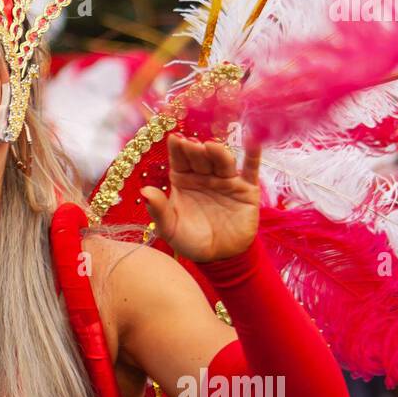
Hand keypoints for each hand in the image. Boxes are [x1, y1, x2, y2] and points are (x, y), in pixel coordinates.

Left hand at [140, 134, 260, 262]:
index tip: (174, 138)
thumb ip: (158, 210)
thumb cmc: (190, 240)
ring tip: (210, 147)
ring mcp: (226, 180)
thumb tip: (144, 191)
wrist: (219, 258)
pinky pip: (251, 170)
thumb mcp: (169, 227)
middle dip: (195, 149)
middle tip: (191, 144)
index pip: (180, 159)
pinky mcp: (247, 189)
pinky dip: (253, 155)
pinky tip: (253, 141)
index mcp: (183, 180)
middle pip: (200, 157)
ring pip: (223, 161)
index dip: (178, 148)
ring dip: (218, 152)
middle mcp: (204, 175)